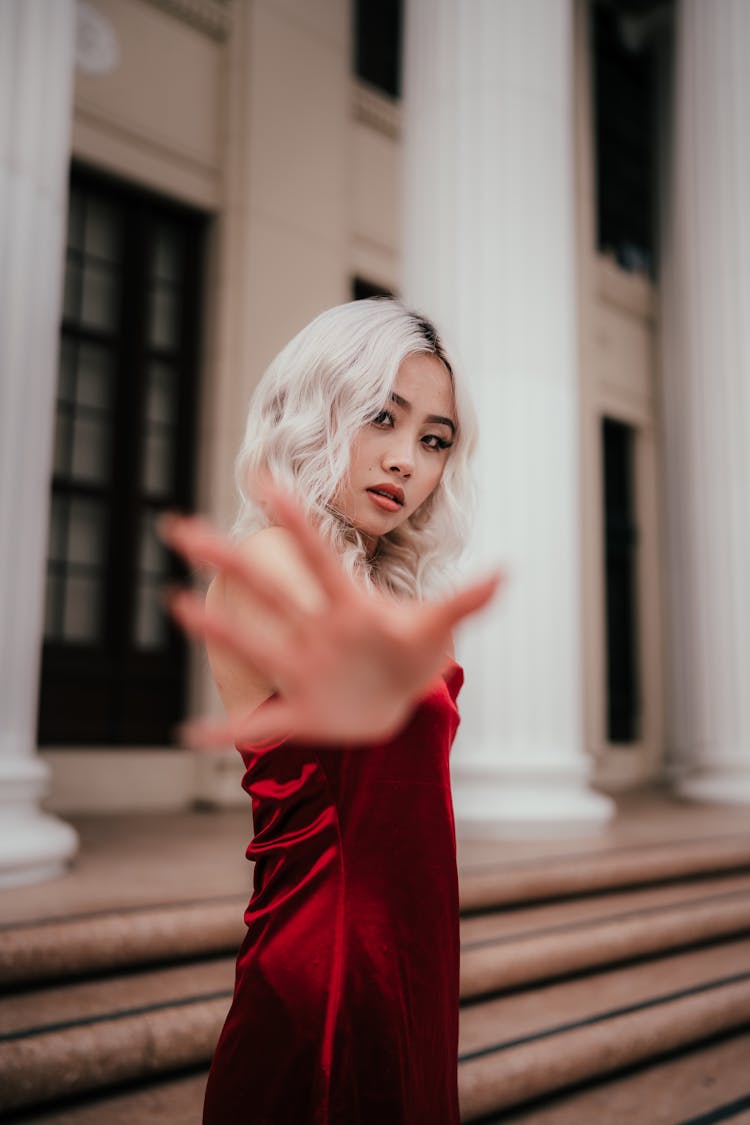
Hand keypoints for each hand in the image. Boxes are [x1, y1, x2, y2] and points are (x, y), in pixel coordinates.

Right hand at [159, 486, 502, 747]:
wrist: (394, 699)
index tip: (266, 480)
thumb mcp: (437, 628)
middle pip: (269, 591)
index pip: (320, 558)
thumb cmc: (411, 653)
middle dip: (227, 560)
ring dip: (218, 628)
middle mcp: (315, 632)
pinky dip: (229, 729)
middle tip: (180, 528)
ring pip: (255, 646)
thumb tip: (506, 571)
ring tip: (175, 602)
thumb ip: (466, 602)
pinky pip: (263, 721)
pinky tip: (189, 732)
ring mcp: (304, 671)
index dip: (297, 524)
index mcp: (347, 608)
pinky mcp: (303, 712)